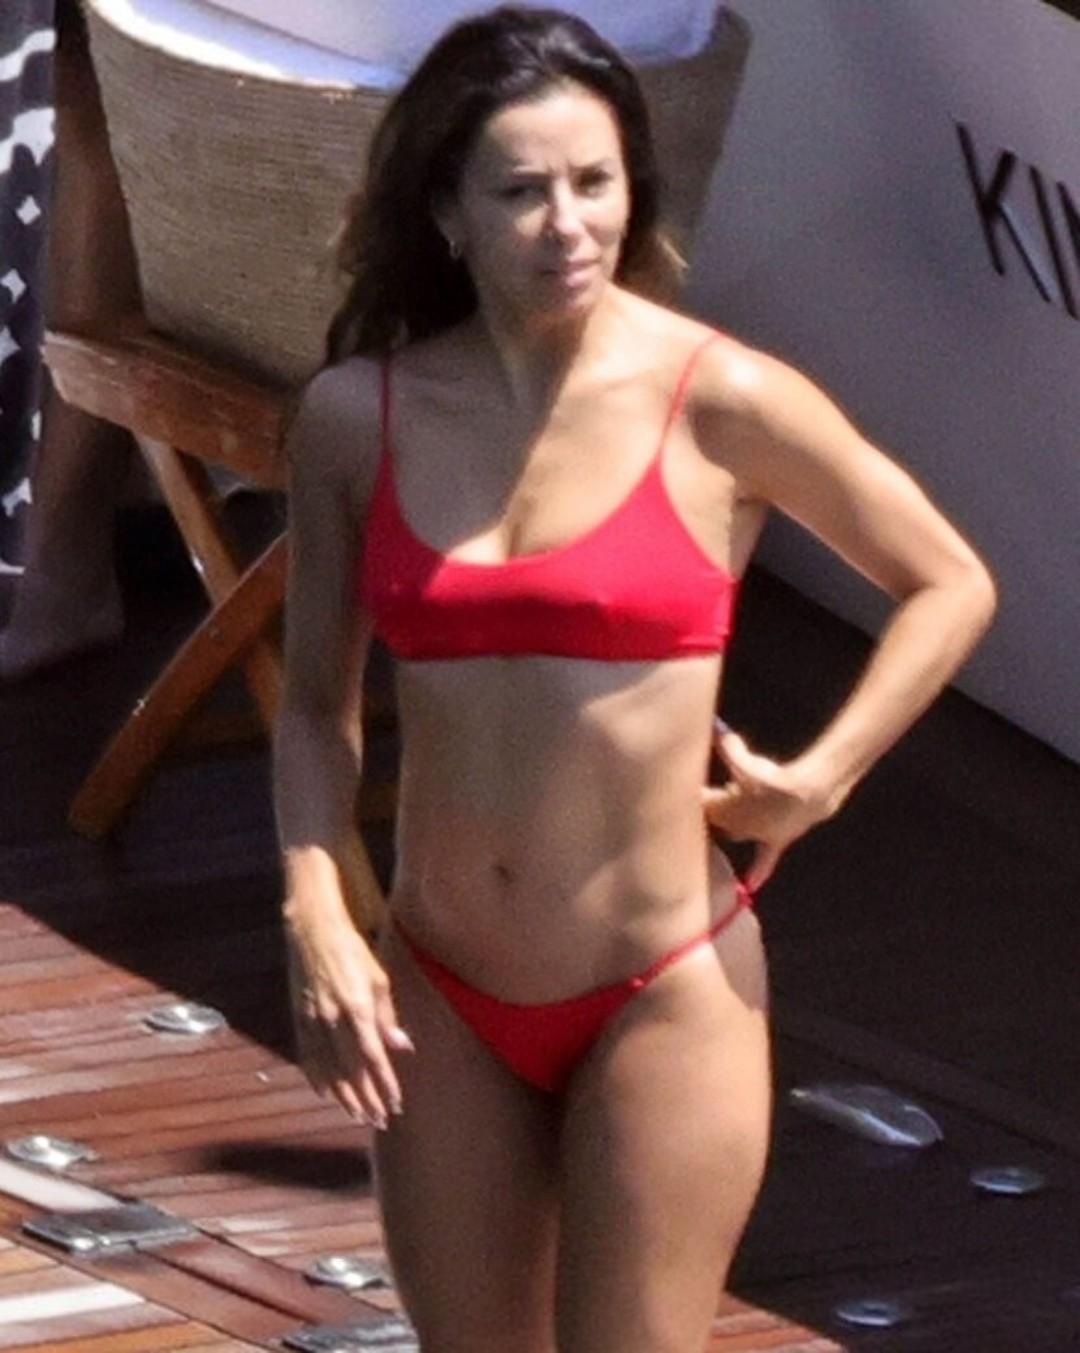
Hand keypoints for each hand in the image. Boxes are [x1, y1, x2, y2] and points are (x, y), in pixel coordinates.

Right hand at [284, 895, 413, 1127]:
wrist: (311, 929)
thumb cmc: (353, 949)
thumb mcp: (378, 977)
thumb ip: (387, 1015)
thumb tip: (402, 1046)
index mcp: (356, 1008)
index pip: (373, 1057)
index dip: (384, 1084)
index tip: (396, 1104)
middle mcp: (332, 1019)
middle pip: (350, 1070)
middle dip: (366, 1098)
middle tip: (379, 1121)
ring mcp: (311, 1020)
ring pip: (327, 1069)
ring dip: (343, 1095)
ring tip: (357, 1115)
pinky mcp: (298, 1017)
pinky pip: (307, 1055)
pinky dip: (317, 1077)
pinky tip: (325, 1093)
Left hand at [701, 720, 836, 889]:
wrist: (809, 795)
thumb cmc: (776, 777)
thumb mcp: (750, 762)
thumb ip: (730, 746)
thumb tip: (714, 727)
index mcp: (725, 808)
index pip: (700, 804)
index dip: (686, 797)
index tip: (672, 793)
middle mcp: (737, 826)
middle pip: (714, 822)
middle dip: (703, 815)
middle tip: (690, 811)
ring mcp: (755, 835)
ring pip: (734, 834)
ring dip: (724, 830)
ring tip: (710, 833)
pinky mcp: (773, 841)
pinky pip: (764, 860)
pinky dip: (758, 872)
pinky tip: (750, 887)